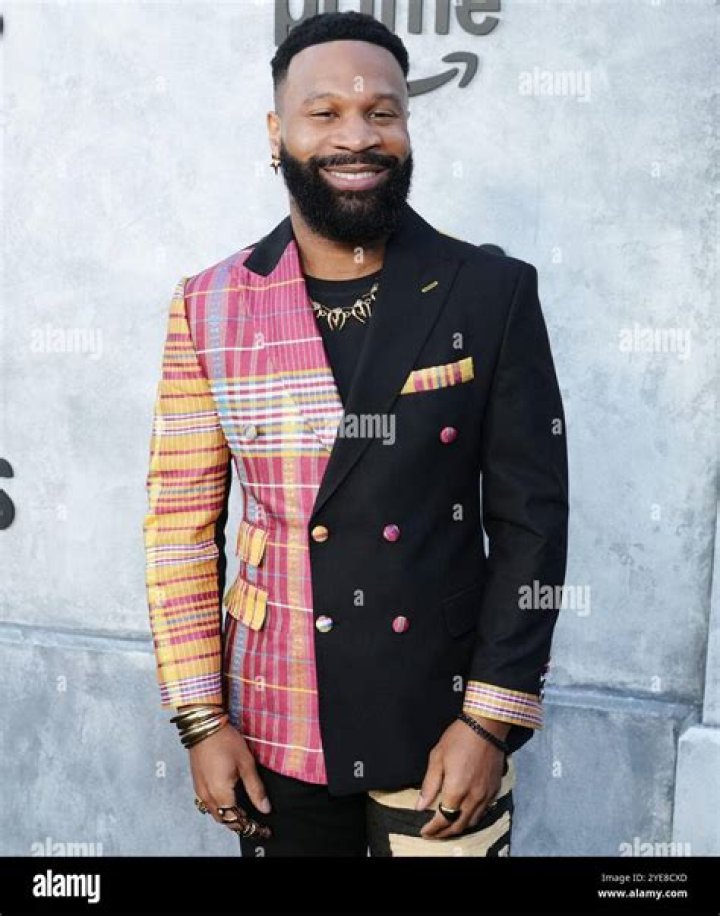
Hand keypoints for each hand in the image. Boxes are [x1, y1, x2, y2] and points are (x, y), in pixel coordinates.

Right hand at [188, 721, 271, 834]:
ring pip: (215, 813)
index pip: (235, 820)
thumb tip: (265, 808)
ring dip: (228, 815)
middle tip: (255, 821)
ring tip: (244, 811)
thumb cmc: (226, 741)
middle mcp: (207, 796)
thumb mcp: (246, 763)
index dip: (249, 826)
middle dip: (238, 823)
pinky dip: (220, 806)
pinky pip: (208, 804)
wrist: (204, 726)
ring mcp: (199, 790)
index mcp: (220, 793)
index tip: (262, 829)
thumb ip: (255, 788)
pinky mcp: (197, 783)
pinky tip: (230, 798)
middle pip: (223, 820)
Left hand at [417, 717, 507, 838]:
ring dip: (459, 828)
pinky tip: (465, 814)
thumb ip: (429, 785)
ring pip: (472, 822)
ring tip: (447, 827)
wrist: (486, 726)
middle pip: (458, 825)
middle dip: (444, 833)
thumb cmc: (458, 738)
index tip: (424, 832)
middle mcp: (473, 797)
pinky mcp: (495, 789)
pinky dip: (472, 818)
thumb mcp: (437, 757)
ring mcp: (486, 795)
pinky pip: (483, 812)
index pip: (443, 819)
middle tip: (433, 834)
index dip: (433, 829)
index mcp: (457, 790)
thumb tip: (419, 806)